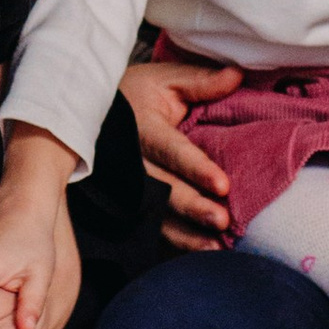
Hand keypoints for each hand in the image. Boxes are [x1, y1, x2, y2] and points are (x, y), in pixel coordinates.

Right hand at [118, 58, 241, 242]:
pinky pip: (152, 226)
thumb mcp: (164, 79)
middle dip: (193, 207)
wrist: (91, 112)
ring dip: (186, 234)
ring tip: (216, 248)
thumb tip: (236, 75)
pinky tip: (201, 253)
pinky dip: (177, 242)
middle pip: (164, 189)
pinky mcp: (130, 203)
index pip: (172, 150)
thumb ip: (200, 81)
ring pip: (157, 214)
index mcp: (142, 127)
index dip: (196, 168)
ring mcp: (129, 187)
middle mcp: (132, 162)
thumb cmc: (136, 93)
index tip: (223, 184)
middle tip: (223, 221)